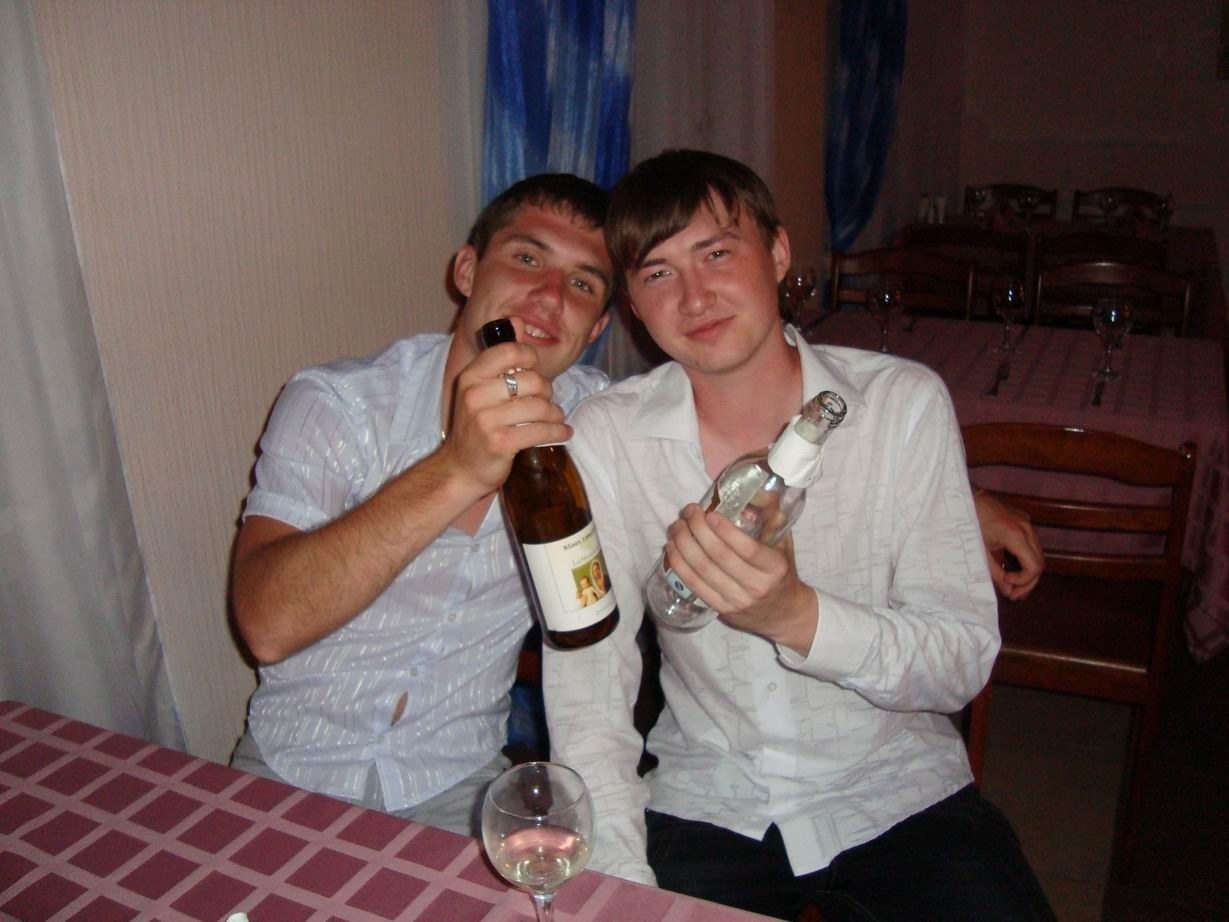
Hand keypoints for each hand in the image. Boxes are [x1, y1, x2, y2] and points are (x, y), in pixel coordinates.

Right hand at [440, 342, 570, 494]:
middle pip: (532, 380)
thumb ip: (500, 356)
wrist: (460, 468)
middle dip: (547, 391)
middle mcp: (475, 395)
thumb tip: (517, 320)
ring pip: (540, 407)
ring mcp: (486, 420)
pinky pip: (541, 430)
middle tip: (546, 401)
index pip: (509, 352)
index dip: (530, 357)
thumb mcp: (480, 388)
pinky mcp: (500, 443)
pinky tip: (562, 432)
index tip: (535, 368)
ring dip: (555, 414)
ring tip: (555, 418)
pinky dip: (558, 432)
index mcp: (470, 377)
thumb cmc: (476, 425)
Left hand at [662, 505, 817, 653]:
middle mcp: (757, 586)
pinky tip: (672, 549)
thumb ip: (772, 515)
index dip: (726, 531)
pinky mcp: (722, 609)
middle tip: (689, 513)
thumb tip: (755, 491)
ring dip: (684, 546)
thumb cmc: (781, 572)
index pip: (748, 549)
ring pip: (703, 571)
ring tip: (676, 527)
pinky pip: (695, 586)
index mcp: (774, 567)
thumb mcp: (783, 543)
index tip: (709, 514)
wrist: (784, 613)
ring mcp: (738, 600)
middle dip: (698, 531)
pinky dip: (680, 566)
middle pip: (720, 557)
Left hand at [973, 490, 1043, 600]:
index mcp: (1015, 535)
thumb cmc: (968, 523)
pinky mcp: (1023, 519)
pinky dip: (1026, 558)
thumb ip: (995, 574)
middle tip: (1013, 594)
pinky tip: (1012, 568)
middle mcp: (1026, 527)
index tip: (1007, 584)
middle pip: (1040, 562)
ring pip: (1038, 554)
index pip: (1034, 567)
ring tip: (1013, 584)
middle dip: (1029, 581)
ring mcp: (1026, 522)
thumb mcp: (980, 552)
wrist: (965, 497)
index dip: (1024, 581)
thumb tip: (1009, 591)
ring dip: (1028, 571)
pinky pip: (1031, 543)